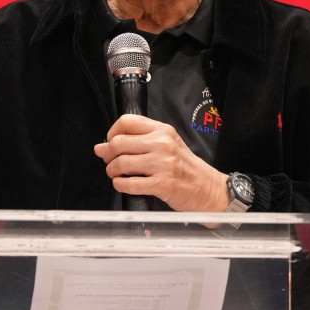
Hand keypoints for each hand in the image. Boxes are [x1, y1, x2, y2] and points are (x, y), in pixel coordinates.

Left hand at [94, 114, 230, 212]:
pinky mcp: (162, 184)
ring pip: (121, 163)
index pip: (126, 121)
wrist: (208, 188)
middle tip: (110, 161)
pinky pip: (129, 184)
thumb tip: (102, 147)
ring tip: (116, 174)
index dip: (112, 132)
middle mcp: (162, 144)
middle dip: (108, 154)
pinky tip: (123, 184)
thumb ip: (138, 142)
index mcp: (163, 130)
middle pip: (119, 142)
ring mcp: (163, 164)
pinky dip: (120, 185)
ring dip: (112, 171)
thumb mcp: (168, 145)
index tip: (110, 142)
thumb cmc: (186, 168)